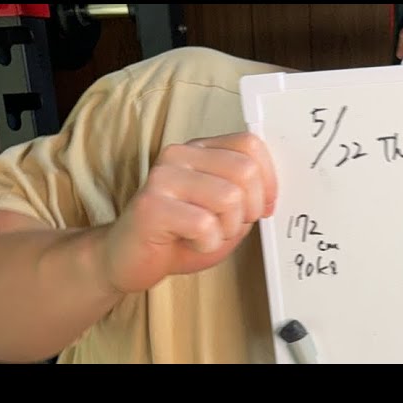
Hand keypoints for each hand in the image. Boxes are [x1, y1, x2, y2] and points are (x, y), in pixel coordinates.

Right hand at [98, 132, 276, 292]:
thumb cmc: (182, 235)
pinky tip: (191, 243)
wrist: (130, 259)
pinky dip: (208, 244)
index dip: (268, 179)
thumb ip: (247, 195)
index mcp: (201, 150)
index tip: (263, 206)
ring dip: (228, 229)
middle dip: (250, 209)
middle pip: (245, 171)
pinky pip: (204, 224)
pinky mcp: (151, 205)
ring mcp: (163, 176)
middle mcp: (181, 154)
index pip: (250, 144)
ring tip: (207, 235)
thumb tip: (272, 191)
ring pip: (229, 198)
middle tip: (231, 226)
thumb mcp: (226, 212)